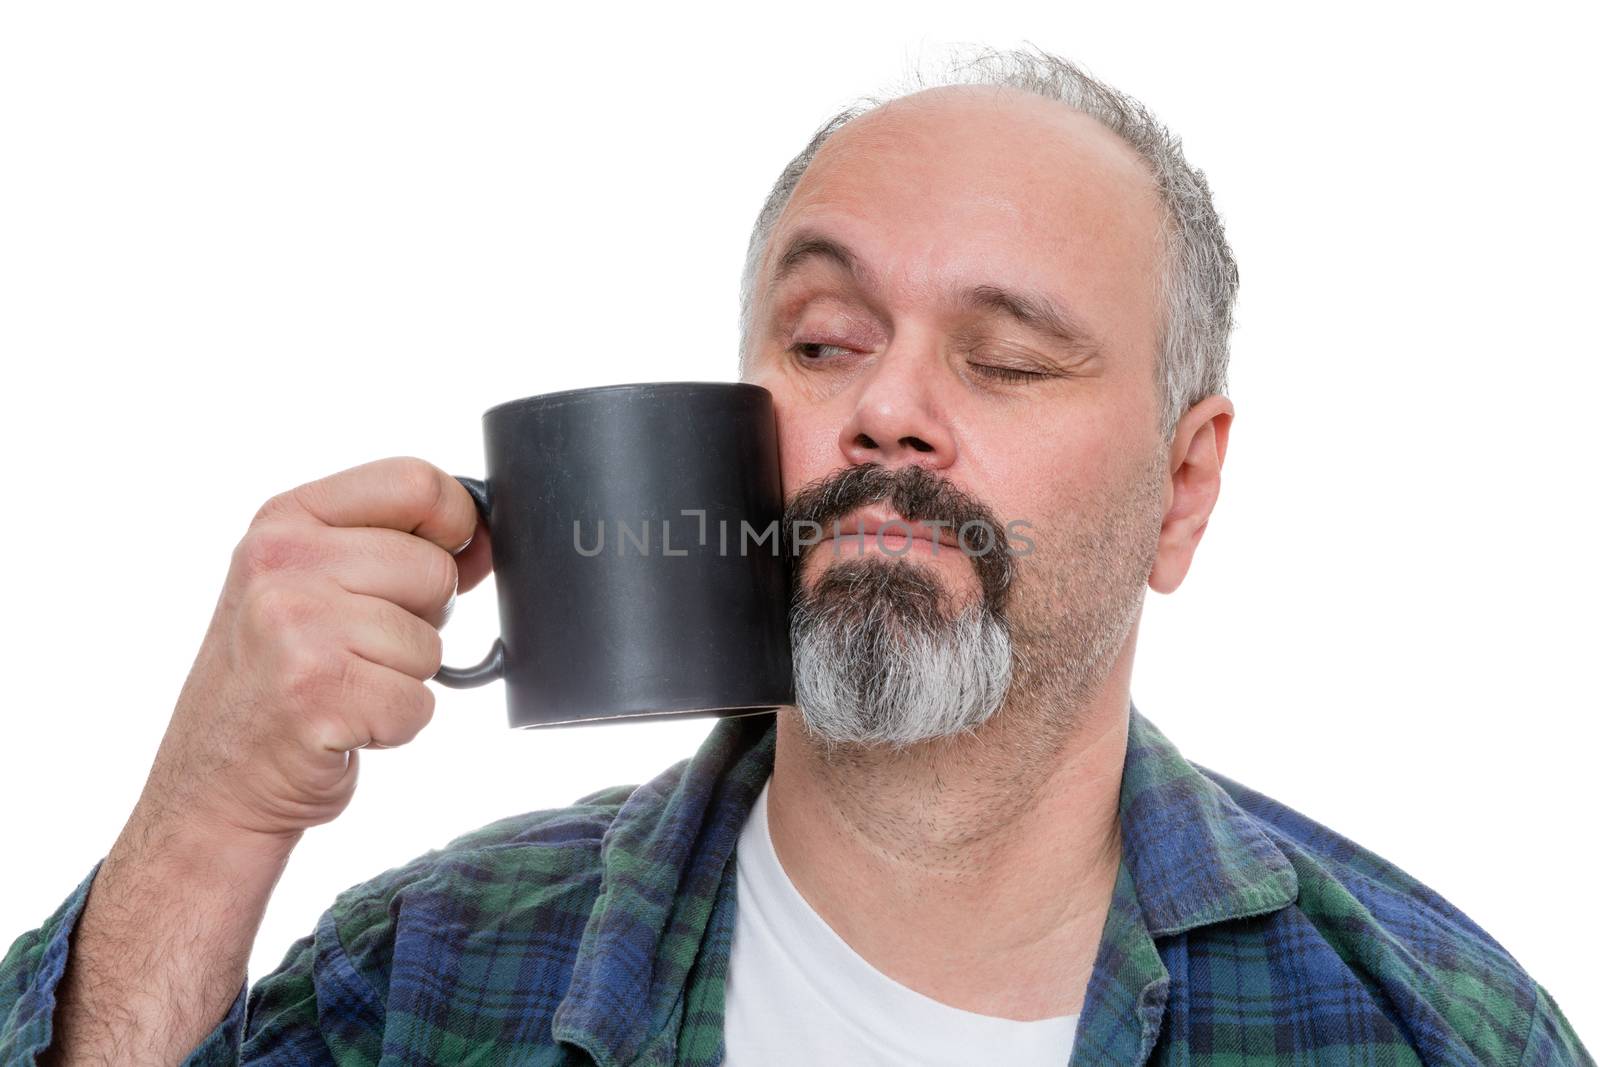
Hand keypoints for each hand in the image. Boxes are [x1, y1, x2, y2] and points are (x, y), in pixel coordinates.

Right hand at [134, 457, 492, 846]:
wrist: (214, 784)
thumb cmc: (277, 681)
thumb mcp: (313, 586)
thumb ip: (395, 549)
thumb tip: (484, 538)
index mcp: (285, 522)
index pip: (414, 482)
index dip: (454, 523)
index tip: (447, 555)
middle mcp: (282, 565)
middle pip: (435, 570)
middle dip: (420, 620)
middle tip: (359, 650)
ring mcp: (295, 629)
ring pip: (432, 644)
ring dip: (404, 679)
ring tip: (343, 687)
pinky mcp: (315, 696)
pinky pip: (419, 704)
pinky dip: (396, 726)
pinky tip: (344, 725)